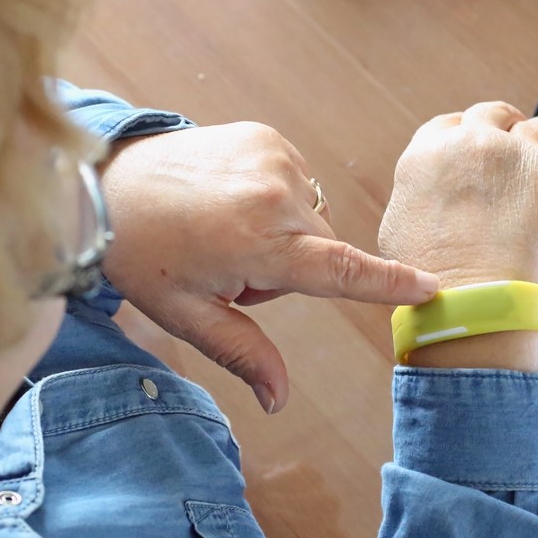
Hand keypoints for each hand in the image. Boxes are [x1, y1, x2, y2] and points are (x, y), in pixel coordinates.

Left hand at [98, 123, 439, 412]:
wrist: (107, 182)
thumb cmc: (144, 254)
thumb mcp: (188, 315)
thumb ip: (243, 353)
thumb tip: (279, 400)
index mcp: (256, 242)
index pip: (339, 270)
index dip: (386, 283)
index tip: (430, 288)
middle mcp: (274, 192)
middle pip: (321, 252)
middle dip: (290, 269)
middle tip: (229, 266)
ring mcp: (274, 157)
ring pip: (311, 220)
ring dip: (283, 234)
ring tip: (226, 228)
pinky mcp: (268, 137)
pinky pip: (297, 186)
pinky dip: (275, 201)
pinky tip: (231, 200)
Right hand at [378, 99, 537, 369]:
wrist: (473, 307)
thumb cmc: (435, 281)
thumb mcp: (400, 227)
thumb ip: (419, 194)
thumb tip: (435, 191)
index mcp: (427, 153)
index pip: (452, 125)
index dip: (469, 135)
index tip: (479, 146)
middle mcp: (471, 143)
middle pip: (493, 118)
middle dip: (504, 130)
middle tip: (514, 149)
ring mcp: (517, 154)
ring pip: (537, 128)